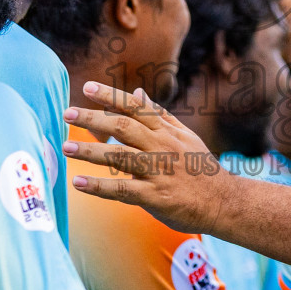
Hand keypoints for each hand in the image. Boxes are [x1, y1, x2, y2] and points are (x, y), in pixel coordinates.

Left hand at [63, 83, 228, 231]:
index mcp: (167, 131)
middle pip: (123, 127)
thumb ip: (159, 115)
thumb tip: (138, 93)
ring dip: (91, 151)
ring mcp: (159, 171)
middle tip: (67, 113)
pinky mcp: (156, 196)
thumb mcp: (185, 136)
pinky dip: (100, 186)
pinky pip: (123, 190)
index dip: (111, 96)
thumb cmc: (201, 169)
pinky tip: (79, 183)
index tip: (88, 87)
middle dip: (93, 119)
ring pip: (120, 157)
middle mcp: (162, 147)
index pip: (136, 107)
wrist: (224, 202)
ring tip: (66, 147)